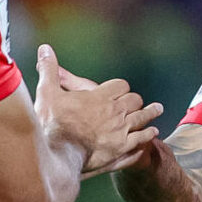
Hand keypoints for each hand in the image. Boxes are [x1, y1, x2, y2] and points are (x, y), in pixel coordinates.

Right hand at [36, 45, 161, 175]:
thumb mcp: (47, 92)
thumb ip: (49, 70)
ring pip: (142, 117)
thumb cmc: (52, 123)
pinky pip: (141, 138)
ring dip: (150, 112)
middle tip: (140, 100)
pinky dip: (148, 134)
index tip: (120, 90)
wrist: (59, 153)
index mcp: (100, 96)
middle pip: (134, 100)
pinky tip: (152, 132)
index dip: (121, 87)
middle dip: (135, 99)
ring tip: (157, 109)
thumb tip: (45, 48)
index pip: (121, 86)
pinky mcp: (122, 148)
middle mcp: (115, 111)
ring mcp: (121, 130)